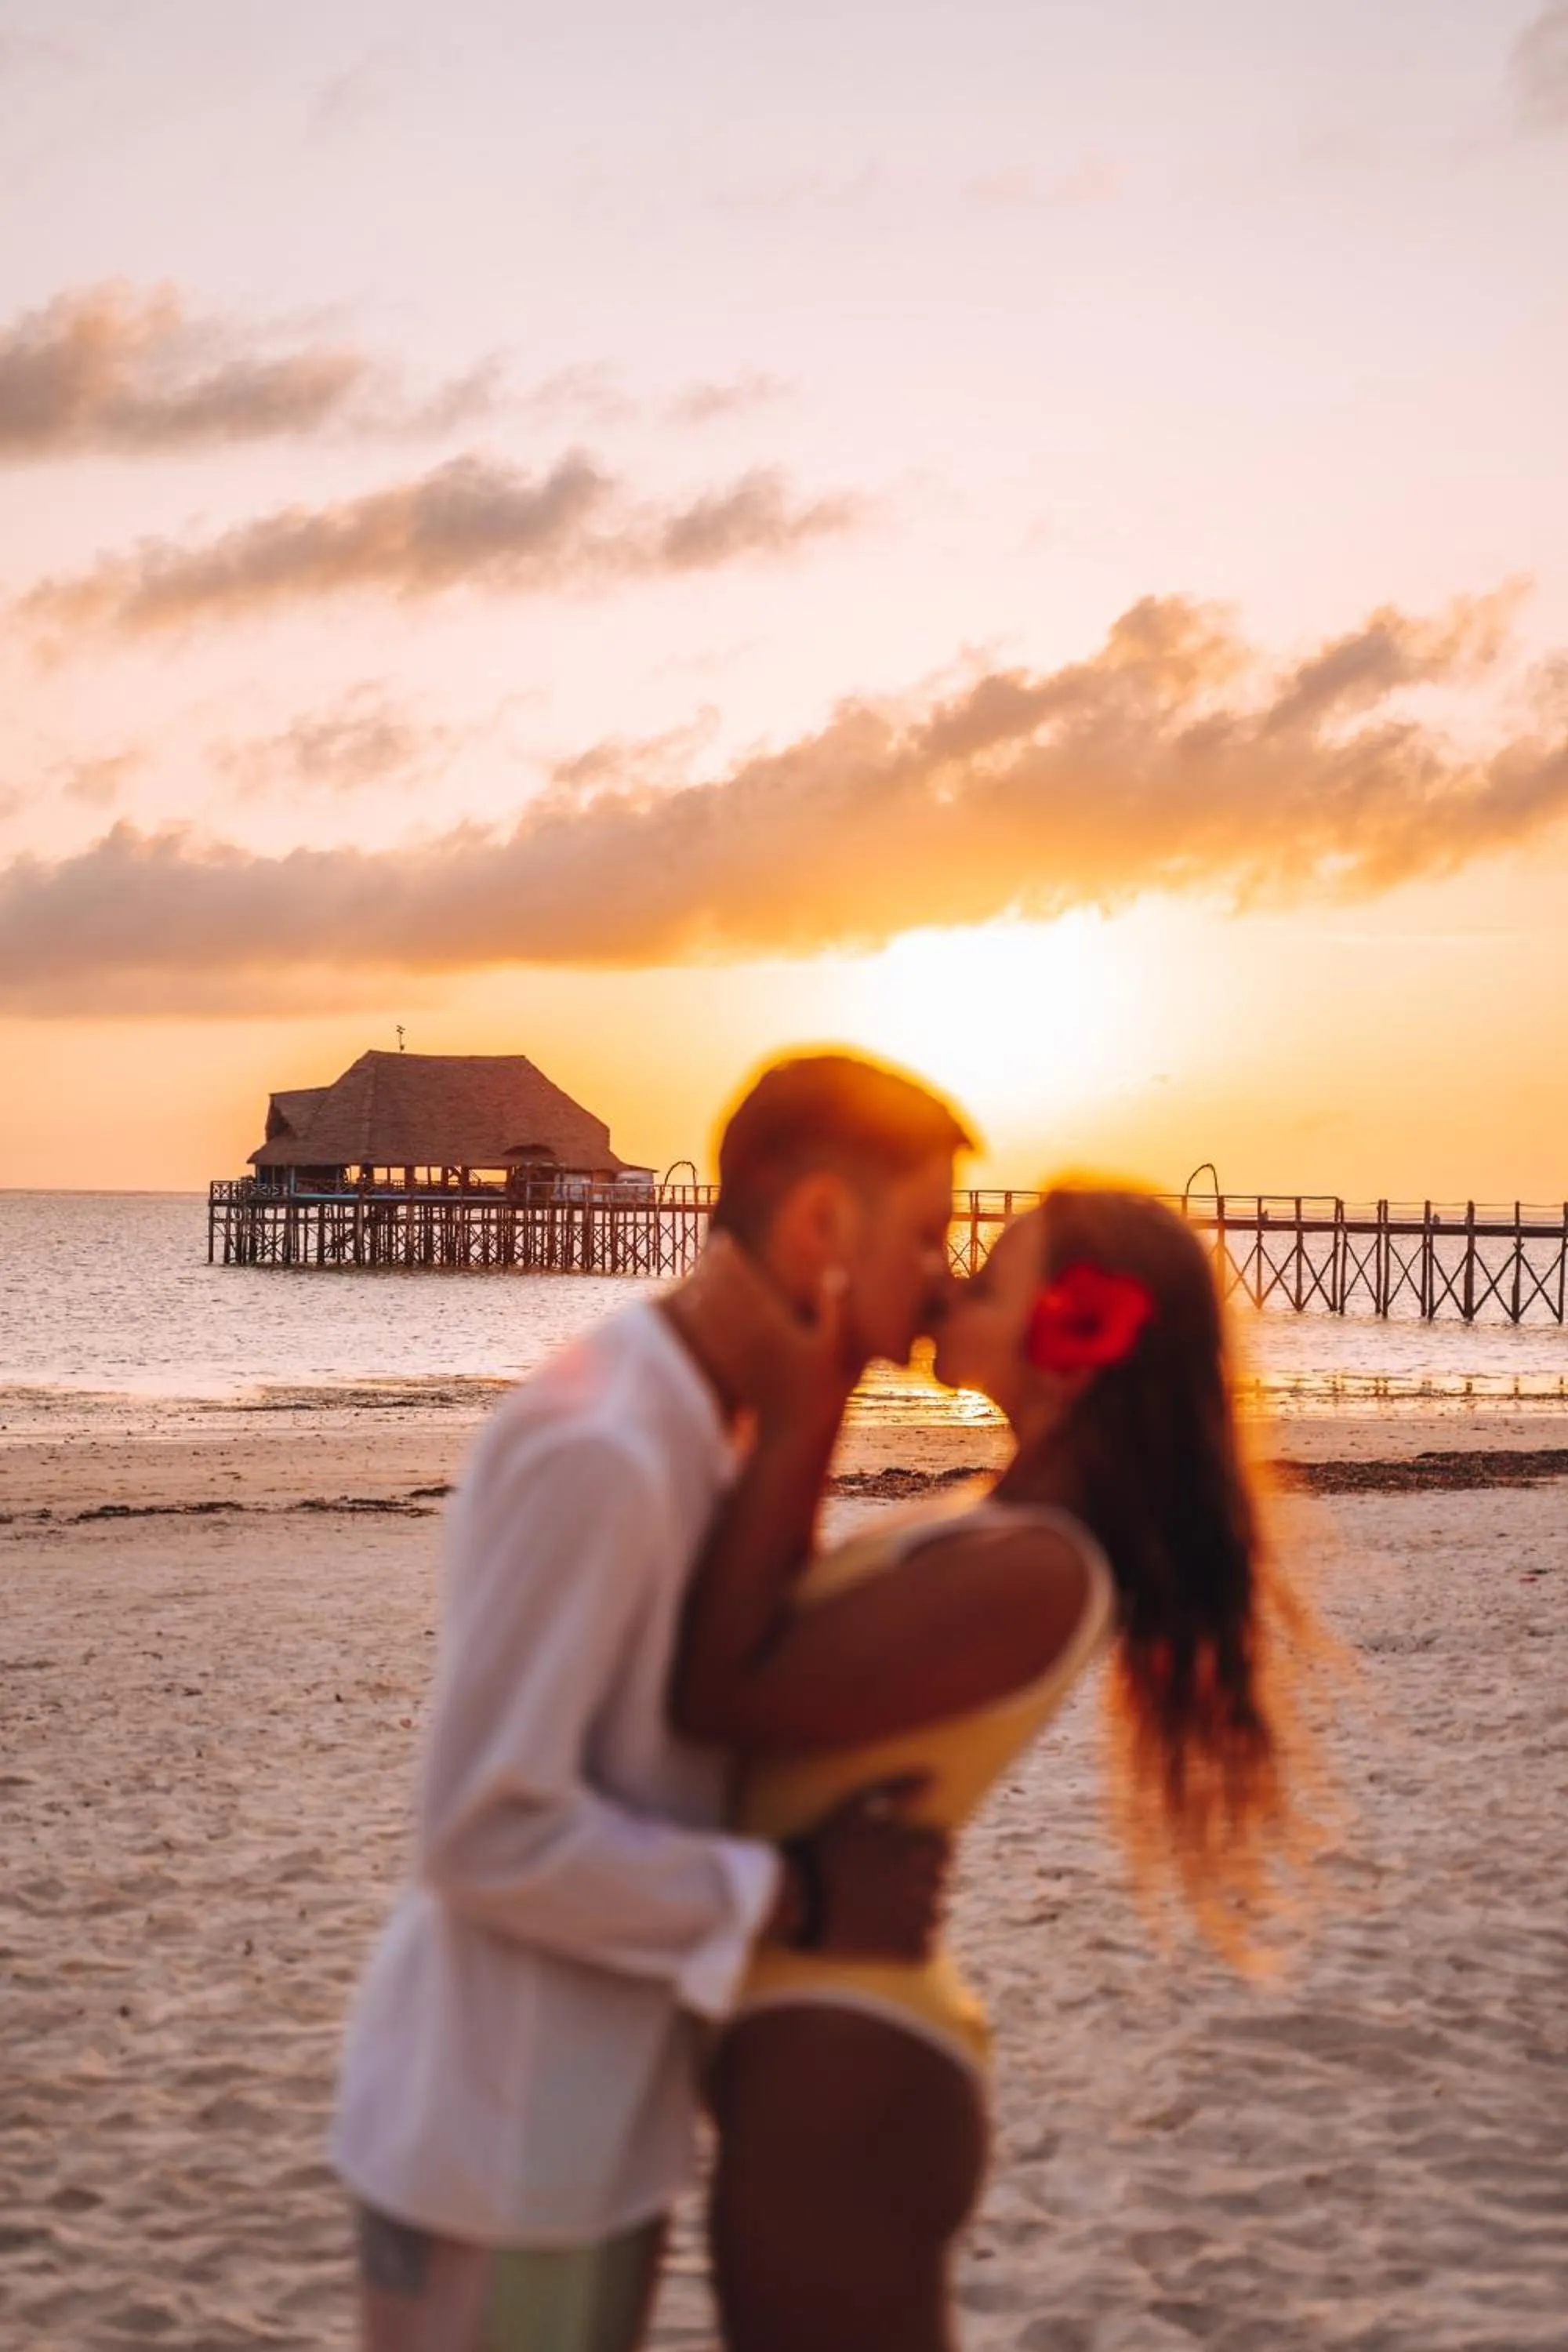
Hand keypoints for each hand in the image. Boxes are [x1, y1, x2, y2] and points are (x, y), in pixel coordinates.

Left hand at [684, 1234, 854, 1430]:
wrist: (796, 1426)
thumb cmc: (822, 1383)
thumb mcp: (836, 1344)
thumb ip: (836, 1308)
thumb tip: (836, 1274)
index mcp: (773, 1325)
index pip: (745, 1283)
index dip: (730, 1261)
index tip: (719, 1242)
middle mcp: (749, 1337)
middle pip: (722, 1295)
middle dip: (710, 1270)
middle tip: (702, 1252)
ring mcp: (735, 1354)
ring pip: (709, 1316)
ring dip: (698, 1292)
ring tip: (692, 1275)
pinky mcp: (728, 1370)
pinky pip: (707, 1338)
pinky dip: (696, 1320)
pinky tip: (688, 1308)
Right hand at [774, 1774, 950, 1964]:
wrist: (796, 1898)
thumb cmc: (824, 1849)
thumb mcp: (856, 1808)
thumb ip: (897, 1790)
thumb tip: (933, 1777)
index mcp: (910, 1849)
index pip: (947, 1850)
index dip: (931, 1854)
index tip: (910, 1859)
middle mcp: (917, 1882)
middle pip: (943, 1884)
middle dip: (926, 1883)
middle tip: (895, 1888)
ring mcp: (909, 1917)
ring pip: (938, 1916)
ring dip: (923, 1913)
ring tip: (893, 1912)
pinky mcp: (898, 1948)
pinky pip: (927, 1947)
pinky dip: (918, 1944)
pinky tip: (895, 1936)